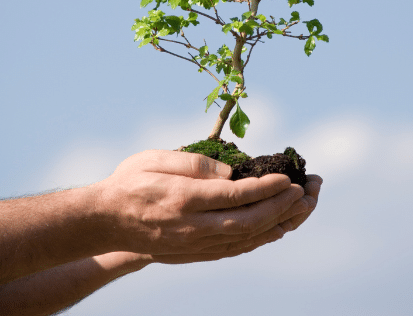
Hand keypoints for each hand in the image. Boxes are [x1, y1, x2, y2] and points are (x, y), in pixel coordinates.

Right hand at [94, 150, 312, 262]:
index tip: (289, 178)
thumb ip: (194, 165)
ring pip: (245, 239)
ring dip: (277, 224)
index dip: (266, 187)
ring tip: (302, 210)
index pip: (235, 195)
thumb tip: (231, 173)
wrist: (105, 221)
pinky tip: (275, 231)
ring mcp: (194, 244)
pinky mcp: (193, 253)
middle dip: (282, 207)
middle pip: (248, 221)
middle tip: (307, 192)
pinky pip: (234, 250)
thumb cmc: (129, 182)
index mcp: (184, 199)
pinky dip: (259, 241)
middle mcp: (192, 227)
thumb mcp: (155, 159)